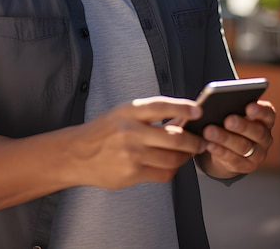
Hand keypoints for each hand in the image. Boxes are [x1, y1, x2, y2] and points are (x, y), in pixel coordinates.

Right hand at [70, 96, 205, 189]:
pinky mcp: (132, 174)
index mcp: (129, 111)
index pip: (160, 106)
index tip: (198, 110)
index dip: (182, 107)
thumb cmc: (103, 131)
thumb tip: (181, 119)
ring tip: (187, 152)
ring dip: (185, 156)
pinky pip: (163, 173)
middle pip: (174, 138)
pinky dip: (172, 169)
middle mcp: (131, 131)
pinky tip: (170, 163)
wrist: (77, 153)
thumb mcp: (122, 112)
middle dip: (194, 141)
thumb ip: (149, 115)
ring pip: (172, 158)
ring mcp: (132, 155)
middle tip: (202, 140)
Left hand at [197, 100, 275, 177]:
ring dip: (225, 139)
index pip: (268, 114)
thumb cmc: (232, 122)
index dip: (260, 111)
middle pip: (257, 132)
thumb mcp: (236, 113)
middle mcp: (265, 137)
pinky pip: (233, 159)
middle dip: (241, 126)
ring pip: (243, 147)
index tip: (249, 107)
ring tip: (209, 131)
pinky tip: (210, 144)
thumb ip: (233, 107)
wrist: (230, 148)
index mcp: (265, 120)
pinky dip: (220, 151)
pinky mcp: (245, 166)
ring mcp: (257, 154)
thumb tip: (218, 103)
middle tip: (228, 120)